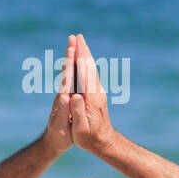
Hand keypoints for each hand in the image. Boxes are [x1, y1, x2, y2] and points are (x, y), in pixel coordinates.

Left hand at [43, 34, 76, 155]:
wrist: (54, 141)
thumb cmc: (59, 137)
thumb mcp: (61, 127)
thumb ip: (63, 112)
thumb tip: (65, 97)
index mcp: (63, 99)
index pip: (67, 78)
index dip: (70, 64)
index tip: (72, 49)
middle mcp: (63, 93)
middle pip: (68, 70)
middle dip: (71, 53)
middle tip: (73, 37)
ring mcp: (66, 93)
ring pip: (71, 72)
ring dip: (72, 57)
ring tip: (74, 43)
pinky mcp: (69, 96)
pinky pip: (75, 77)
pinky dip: (77, 67)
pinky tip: (79, 60)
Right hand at [70, 33, 115, 153]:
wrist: (104, 143)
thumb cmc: (89, 138)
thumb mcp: (81, 129)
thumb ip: (77, 112)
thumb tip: (74, 96)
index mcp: (90, 98)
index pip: (83, 73)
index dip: (79, 58)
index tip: (74, 45)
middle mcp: (96, 92)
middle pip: (88, 66)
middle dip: (83, 50)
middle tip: (76, 35)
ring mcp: (98, 92)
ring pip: (91, 68)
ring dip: (85, 55)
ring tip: (80, 42)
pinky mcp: (97, 94)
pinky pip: (90, 74)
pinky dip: (86, 63)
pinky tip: (84, 59)